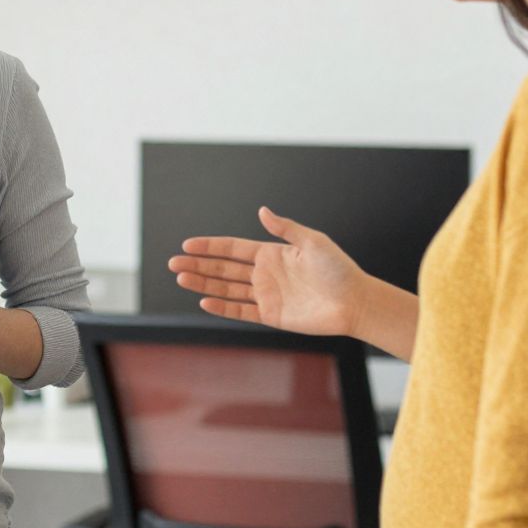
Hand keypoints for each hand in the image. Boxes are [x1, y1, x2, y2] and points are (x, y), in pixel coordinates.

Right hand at [168, 206, 366, 335]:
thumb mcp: (313, 241)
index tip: (187, 244)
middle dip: (197, 265)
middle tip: (172, 263)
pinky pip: (241, 311)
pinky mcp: (271, 316)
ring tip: (180, 279)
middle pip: (223, 269)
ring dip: (203, 285)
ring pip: (226, 289)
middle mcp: (264, 274)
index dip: (210, 246)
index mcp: (271, 253)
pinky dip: (222, 308)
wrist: (354, 301)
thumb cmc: (339, 269)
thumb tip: (261, 211)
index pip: (232, 248)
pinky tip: (204, 302)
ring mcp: (266, 295)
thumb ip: (285, 228)